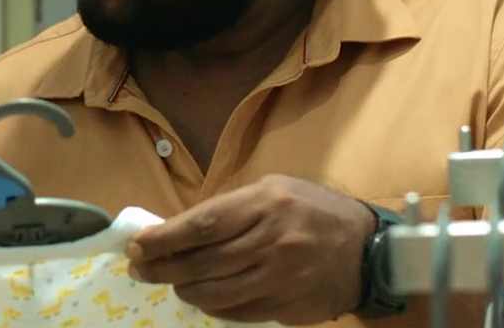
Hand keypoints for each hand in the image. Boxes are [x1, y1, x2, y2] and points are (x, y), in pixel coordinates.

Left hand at [126, 174, 375, 324]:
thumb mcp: (274, 190)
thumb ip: (230, 209)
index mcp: (267, 204)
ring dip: (185, 289)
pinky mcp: (287, 307)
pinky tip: (204, 297)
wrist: (366, 250)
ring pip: (216, 294)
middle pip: (203, 263)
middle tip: (139, 270)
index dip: (164, 238)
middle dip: (162, 268)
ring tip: (173, 281)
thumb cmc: (312, 211)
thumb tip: (176, 231)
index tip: (136, 246)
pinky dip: (214, 306)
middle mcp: (274, 241)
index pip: (203, 225)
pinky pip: (237, 313)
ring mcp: (282, 279)